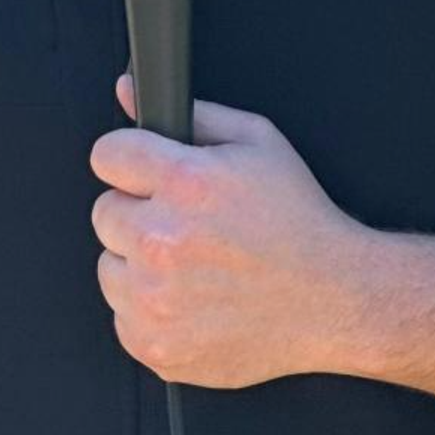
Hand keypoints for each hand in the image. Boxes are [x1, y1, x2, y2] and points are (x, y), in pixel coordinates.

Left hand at [89, 76, 370, 388]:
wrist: (330, 299)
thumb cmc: (297, 220)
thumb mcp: (259, 142)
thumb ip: (191, 113)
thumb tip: (128, 91)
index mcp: (187, 183)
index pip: (108, 154)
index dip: (129, 158)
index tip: (144, 171)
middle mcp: (162, 241)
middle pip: (104, 211)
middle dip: (140, 210)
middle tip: (185, 221)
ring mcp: (155, 299)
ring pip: (109, 265)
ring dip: (140, 261)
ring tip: (193, 261)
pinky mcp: (154, 343)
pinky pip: (122, 314)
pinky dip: (150, 307)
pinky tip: (193, 296)